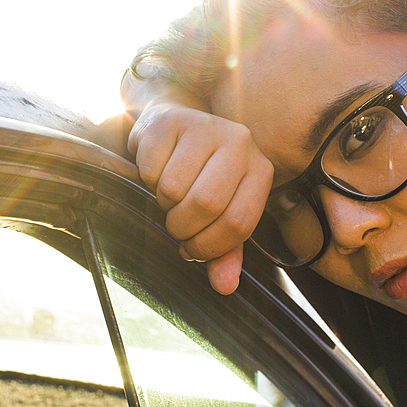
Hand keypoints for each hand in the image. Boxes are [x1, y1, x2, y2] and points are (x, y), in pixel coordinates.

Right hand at [127, 101, 273, 294]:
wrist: (174, 128)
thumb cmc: (201, 178)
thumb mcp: (220, 214)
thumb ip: (225, 252)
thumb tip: (225, 287)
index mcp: (260, 170)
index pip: (239, 223)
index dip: (209, 246)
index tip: (191, 248)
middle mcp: (240, 143)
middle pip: (206, 204)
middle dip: (182, 227)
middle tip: (175, 225)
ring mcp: (206, 126)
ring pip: (174, 188)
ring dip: (163, 203)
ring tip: (168, 195)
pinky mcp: (172, 120)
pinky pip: (150, 168)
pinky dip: (146, 180)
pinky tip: (157, 170)